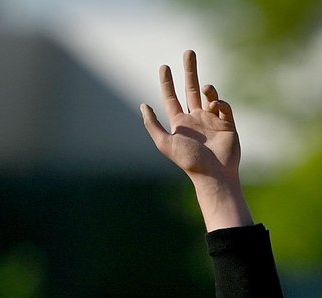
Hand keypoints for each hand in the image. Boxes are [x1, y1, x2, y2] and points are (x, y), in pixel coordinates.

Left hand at [141, 49, 240, 183]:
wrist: (213, 173)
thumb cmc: (188, 160)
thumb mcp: (165, 143)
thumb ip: (152, 125)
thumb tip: (142, 105)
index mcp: (180, 123)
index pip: (171, 98)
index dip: (167, 83)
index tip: (164, 66)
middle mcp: (195, 119)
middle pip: (191, 89)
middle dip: (190, 70)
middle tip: (189, 51)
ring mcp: (212, 120)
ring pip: (209, 95)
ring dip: (207, 88)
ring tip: (205, 90)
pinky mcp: (227, 124)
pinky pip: (224, 105)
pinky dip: (220, 102)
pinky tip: (216, 107)